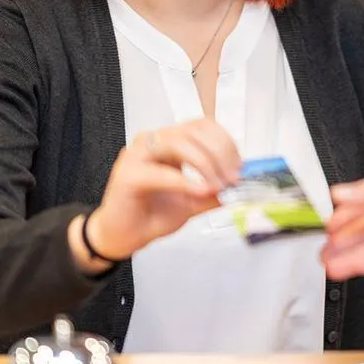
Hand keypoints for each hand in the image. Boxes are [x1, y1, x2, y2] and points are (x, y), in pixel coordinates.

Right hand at [76, 118, 241, 268]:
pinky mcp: (128, 174)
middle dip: (219, 154)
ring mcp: (138, 154)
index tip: (239, 167)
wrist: (123, 237)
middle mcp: (153, 141)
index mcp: (169, 142)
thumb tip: (240, 185)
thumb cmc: (151, 215)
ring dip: (205, 164)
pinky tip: (200, 191)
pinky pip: (161, 172)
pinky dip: (185, 181)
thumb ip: (214, 190)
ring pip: (178, 143)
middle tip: (231, 179)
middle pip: (194, 131)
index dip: (225, 143)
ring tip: (216, 186)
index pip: (202, 126)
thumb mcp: (193, 201)